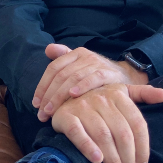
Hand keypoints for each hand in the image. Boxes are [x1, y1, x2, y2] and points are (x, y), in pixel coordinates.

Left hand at [33, 44, 148, 120]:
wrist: (126, 77)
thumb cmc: (98, 74)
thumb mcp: (81, 65)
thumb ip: (64, 58)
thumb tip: (47, 49)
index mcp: (75, 54)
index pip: (54, 68)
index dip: (42, 85)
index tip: (35, 104)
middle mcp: (85, 56)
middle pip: (61, 74)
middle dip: (49, 95)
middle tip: (42, 113)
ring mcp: (97, 64)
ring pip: (73, 78)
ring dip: (60, 96)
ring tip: (52, 112)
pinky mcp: (108, 73)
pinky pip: (93, 79)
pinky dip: (82, 87)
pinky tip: (73, 96)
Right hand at [51, 82, 162, 162]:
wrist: (64, 96)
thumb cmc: (99, 100)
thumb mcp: (122, 92)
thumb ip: (144, 94)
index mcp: (119, 94)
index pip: (137, 124)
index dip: (142, 147)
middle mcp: (102, 98)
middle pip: (122, 133)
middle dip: (128, 157)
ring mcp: (83, 106)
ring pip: (103, 136)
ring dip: (112, 159)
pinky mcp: (66, 116)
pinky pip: (78, 133)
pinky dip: (88, 147)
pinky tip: (97, 160)